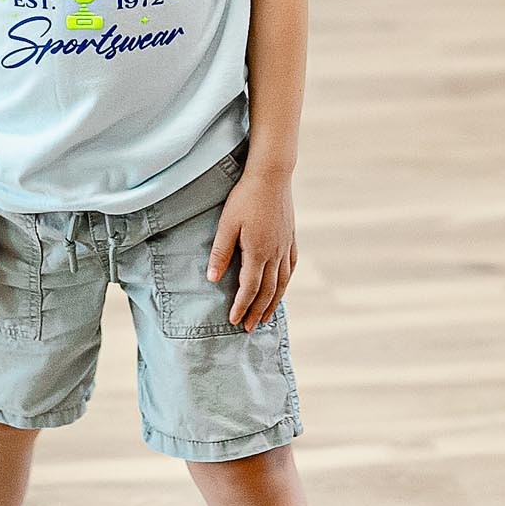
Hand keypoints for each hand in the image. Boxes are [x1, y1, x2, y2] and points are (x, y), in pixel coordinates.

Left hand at [208, 165, 297, 331]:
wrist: (271, 176)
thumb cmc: (245, 198)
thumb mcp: (226, 224)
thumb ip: (221, 253)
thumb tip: (213, 280)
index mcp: (257, 253)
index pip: (249, 289)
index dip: (241, 307)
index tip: (234, 321)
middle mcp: (275, 254)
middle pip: (267, 291)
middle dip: (257, 312)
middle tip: (250, 329)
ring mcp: (285, 246)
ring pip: (282, 283)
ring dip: (273, 302)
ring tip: (266, 317)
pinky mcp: (291, 238)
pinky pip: (291, 267)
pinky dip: (286, 283)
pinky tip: (282, 288)